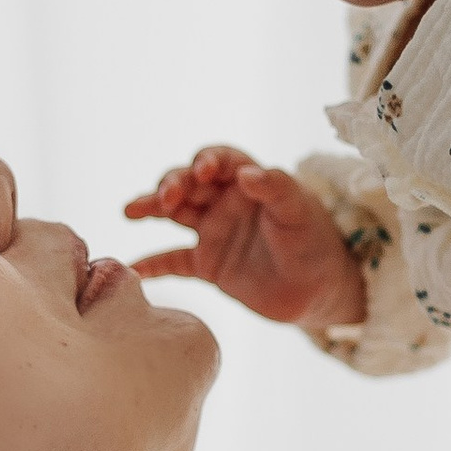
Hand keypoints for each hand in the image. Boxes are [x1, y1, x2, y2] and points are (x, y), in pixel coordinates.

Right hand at [123, 147, 368, 335]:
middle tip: (166, 198)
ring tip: (130, 211)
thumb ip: (276, 188)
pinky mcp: (208, 265)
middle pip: (187, 183)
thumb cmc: (315, 241)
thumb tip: (246, 174)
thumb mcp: (300, 211)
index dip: (206, 160)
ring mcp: (213, 232)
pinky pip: (174, 261)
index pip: (218, 159)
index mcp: (247, 181)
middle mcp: (224, 201)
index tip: (202, 172)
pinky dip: (154, 264)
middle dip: (172, 184)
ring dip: (152, 208)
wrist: (320, 291)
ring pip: (174, 214)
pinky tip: (135, 268)